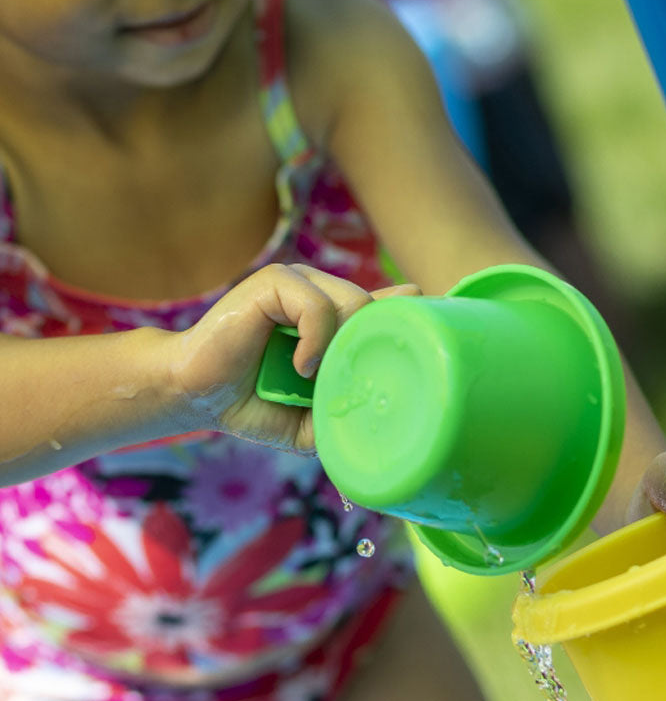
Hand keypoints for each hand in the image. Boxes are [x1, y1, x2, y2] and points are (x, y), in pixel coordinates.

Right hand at [165, 263, 418, 449]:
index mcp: (333, 317)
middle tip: (343, 381)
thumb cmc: (253, 404)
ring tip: (312, 377)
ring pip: (354, 303)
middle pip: (376, 310)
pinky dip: (316, 341)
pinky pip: (318, 307)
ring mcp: (298, 282)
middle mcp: (321, 292)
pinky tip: (301, 366)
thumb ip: (346, 407)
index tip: (432, 327)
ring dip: (340, 348)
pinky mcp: (274, 282)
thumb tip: (392, 418)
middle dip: (367, 349)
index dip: (410, 315)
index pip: (386, 306)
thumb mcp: (313, 416)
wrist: (198, 396)